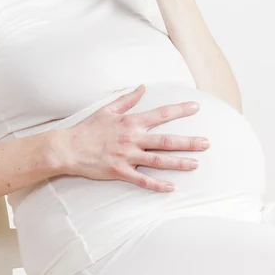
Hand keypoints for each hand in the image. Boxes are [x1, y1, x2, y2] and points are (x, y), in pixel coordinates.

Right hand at [57, 85, 208, 191]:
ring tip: (196, 164)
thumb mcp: (108, 109)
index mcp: (131, 122)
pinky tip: (171, 187)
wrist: (68, 148)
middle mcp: (132, 139)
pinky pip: (142, 180)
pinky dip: (157, 185)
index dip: (180, 111)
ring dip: (179, 163)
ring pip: (158, 161)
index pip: (161, 114)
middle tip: (207, 143)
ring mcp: (127, 156)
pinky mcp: (120, 172)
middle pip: (166, 140)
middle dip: (188, 142)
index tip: (196, 107)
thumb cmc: (88, 128)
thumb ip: (128, 99)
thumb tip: (142, 87)